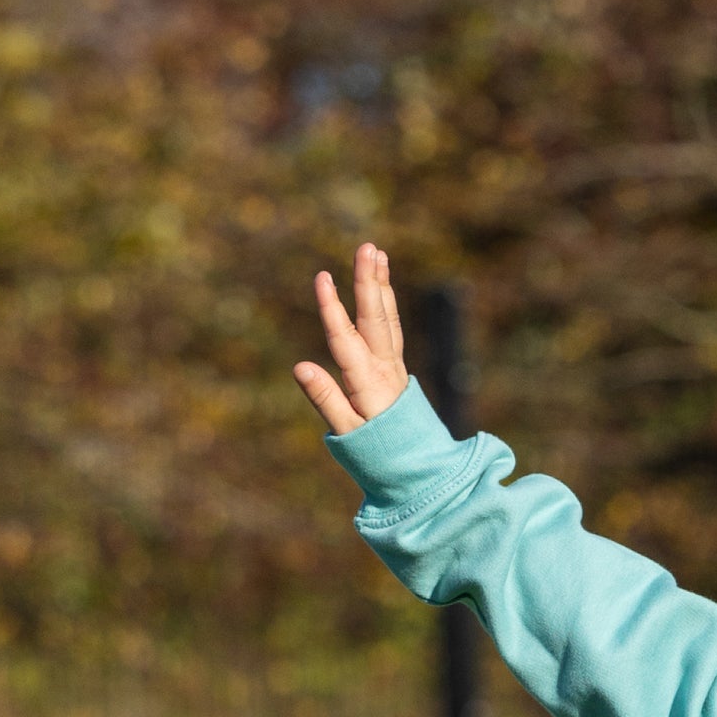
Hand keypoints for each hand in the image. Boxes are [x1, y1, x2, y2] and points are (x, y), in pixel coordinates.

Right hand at [293, 242, 410, 435]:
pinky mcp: (397, 366)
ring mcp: (394, 366)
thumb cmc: (377, 453)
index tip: (323, 278)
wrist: (417, 467)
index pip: (345, 341)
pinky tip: (381, 280)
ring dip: (380, 284)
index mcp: (367, 385)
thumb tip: (300, 366)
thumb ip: (325, 399)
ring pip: (387, 318)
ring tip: (376, 253)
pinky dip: (387, 301)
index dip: (333, 310)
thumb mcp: (347, 433)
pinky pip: (392, 327)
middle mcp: (385, 370)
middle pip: (376, 320)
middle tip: (367, 249)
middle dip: (368, 283)